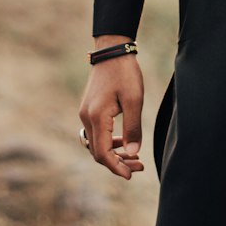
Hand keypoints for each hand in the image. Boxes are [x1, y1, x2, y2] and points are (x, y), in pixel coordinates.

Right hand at [78, 38, 144, 178]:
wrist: (112, 51)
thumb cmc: (125, 73)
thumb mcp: (134, 99)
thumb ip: (132, 127)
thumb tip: (133, 153)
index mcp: (96, 117)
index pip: (103, 153)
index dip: (117, 167)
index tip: (132, 175)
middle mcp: (86, 118)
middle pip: (98, 152)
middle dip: (118, 163)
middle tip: (139, 167)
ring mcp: (85, 114)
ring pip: (96, 145)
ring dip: (114, 154)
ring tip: (135, 158)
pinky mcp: (89, 110)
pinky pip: (96, 134)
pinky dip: (109, 143)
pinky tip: (124, 143)